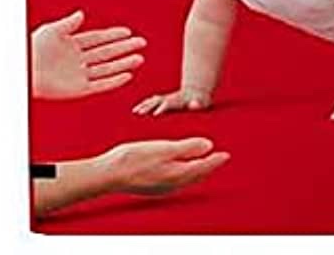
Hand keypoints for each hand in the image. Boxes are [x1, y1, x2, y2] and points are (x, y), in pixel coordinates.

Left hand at [31, 10, 145, 99]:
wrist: (22, 73)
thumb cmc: (31, 51)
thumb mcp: (50, 31)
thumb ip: (68, 23)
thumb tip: (82, 13)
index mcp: (71, 45)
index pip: (98, 39)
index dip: (113, 35)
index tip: (128, 32)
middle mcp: (77, 60)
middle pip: (106, 53)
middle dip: (124, 48)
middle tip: (141, 43)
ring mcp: (78, 75)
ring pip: (106, 69)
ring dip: (123, 64)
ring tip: (139, 58)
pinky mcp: (77, 90)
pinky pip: (100, 85)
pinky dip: (114, 81)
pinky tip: (127, 75)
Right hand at [100, 138, 229, 194]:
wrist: (107, 174)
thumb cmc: (134, 158)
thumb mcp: (164, 148)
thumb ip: (188, 148)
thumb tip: (209, 146)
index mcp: (176, 174)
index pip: (202, 168)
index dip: (215, 161)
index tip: (226, 155)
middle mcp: (171, 184)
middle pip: (196, 176)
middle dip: (209, 167)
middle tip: (220, 159)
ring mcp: (161, 188)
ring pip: (186, 180)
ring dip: (198, 172)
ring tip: (205, 163)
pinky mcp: (152, 187)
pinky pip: (176, 182)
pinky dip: (185, 175)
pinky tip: (182, 169)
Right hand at [132, 87, 211, 116]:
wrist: (198, 91)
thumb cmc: (200, 101)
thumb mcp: (202, 102)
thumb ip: (197, 104)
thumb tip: (193, 104)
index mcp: (178, 100)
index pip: (167, 104)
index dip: (161, 108)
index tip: (154, 115)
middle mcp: (170, 98)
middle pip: (156, 101)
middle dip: (148, 107)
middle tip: (139, 113)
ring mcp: (166, 98)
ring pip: (152, 101)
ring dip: (144, 105)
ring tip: (135, 112)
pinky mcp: (164, 100)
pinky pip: (152, 101)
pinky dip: (144, 104)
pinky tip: (137, 110)